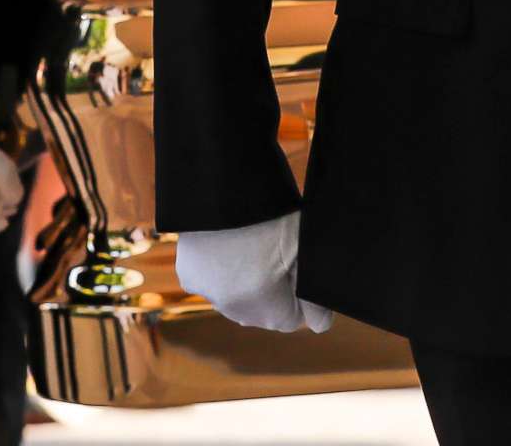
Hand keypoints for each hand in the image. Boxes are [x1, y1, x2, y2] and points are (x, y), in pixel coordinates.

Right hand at [176, 213, 332, 332]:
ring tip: (252, 248)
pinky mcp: (189, 276)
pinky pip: (213, 286)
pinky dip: (221, 274)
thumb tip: (322, 326)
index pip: (289, 320)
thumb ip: (313, 295)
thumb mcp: (301, 249)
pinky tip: (229, 247)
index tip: (296, 269)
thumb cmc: (272, 213)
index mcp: (262, 303)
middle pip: (261, 314)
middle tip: (274, 253)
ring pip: (236, 301)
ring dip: (245, 285)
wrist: (226, 183)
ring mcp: (207, 291)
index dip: (297, 296)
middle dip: (272, 293)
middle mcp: (231, 306)